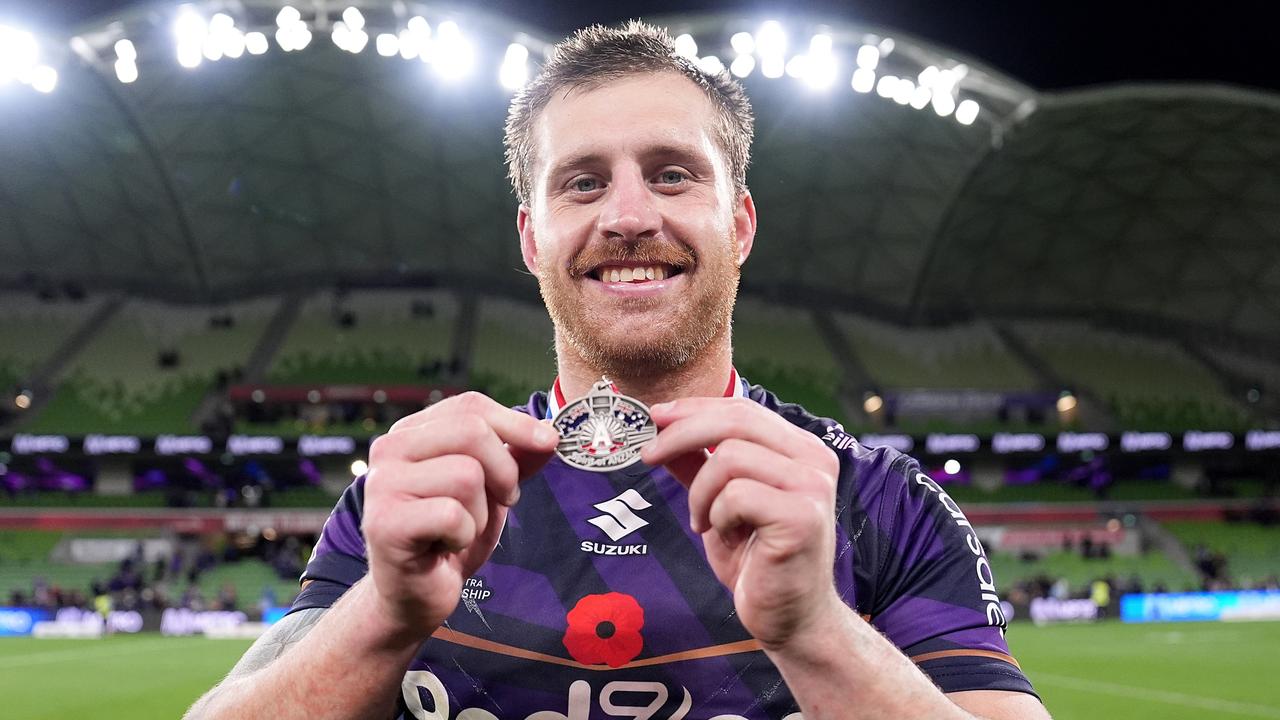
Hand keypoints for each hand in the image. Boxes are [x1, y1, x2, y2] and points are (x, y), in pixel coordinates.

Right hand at [361, 392, 558, 637]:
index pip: (470, 405)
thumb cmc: (450, 536)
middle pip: (471, 432)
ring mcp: (382, 484)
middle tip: (501, 502)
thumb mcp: (491, 489)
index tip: (549, 443)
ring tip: (460, 529)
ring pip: (467, 474)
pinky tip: (445, 546)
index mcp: (412, 432)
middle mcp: (389, 449)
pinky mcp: (385, 522)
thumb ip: (517, 457)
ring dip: (481, 512)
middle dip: (503, 471)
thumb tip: (551, 433)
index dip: (516, 423)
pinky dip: (464, 535)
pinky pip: (452, 514)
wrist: (415, 594)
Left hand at [640, 397, 842, 649]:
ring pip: (730, 457)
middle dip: (681, 433)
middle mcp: (815, 460)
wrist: (791, 618)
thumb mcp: (719, 503)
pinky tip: (724, 536)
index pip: (743, 409)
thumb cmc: (758, 561)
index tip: (655, 417)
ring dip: (700, 492)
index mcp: (801, 449)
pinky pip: (736, 495)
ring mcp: (812, 488)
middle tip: (648, 455)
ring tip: (703, 521)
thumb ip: (698, 464)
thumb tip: (661, 428)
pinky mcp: (801, 517)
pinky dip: (716, 515)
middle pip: (736, 421)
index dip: (695, 408)